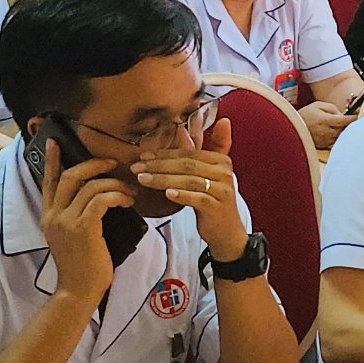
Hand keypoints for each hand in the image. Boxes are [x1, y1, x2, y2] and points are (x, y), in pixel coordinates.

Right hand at [39, 139, 130, 304]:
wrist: (77, 291)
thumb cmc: (82, 266)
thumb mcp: (72, 237)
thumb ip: (77, 216)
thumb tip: (98, 197)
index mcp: (49, 216)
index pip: (49, 181)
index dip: (53, 160)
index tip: (56, 142)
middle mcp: (53, 215)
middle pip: (70, 176)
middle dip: (93, 164)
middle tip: (112, 163)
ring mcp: (66, 221)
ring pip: (90, 186)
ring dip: (114, 184)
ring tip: (129, 192)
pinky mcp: (82, 228)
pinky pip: (101, 199)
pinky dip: (117, 196)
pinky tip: (127, 202)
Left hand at [130, 117, 247, 260]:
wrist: (226, 233)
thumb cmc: (213, 203)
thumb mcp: (205, 176)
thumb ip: (197, 151)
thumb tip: (182, 129)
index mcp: (221, 161)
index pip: (188, 153)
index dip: (165, 153)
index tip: (143, 155)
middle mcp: (224, 172)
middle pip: (186, 164)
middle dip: (159, 165)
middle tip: (137, 166)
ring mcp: (222, 189)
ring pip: (188, 180)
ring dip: (162, 179)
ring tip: (143, 179)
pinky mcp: (218, 206)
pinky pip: (197, 198)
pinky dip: (181, 195)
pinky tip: (166, 194)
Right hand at [298, 101, 357, 148]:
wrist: (293, 127)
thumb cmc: (306, 114)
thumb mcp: (318, 105)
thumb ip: (332, 108)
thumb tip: (341, 114)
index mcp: (325, 120)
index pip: (344, 120)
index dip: (353, 118)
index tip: (359, 116)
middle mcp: (326, 132)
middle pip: (344, 129)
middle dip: (348, 125)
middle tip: (353, 121)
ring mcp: (325, 140)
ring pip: (340, 136)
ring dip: (343, 132)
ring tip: (343, 127)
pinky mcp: (323, 146)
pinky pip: (335, 142)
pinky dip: (337, 138)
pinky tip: (336, 133)